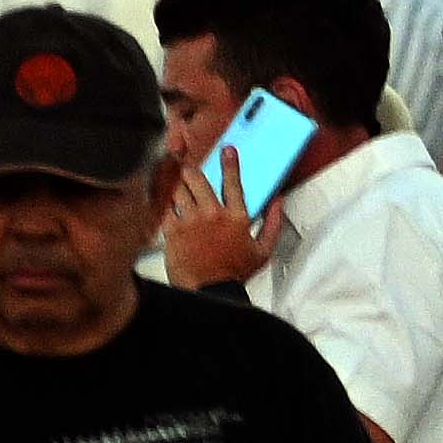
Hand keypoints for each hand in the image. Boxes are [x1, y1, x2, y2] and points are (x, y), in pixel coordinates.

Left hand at [158, 170, 276, 292]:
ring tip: (174, 184)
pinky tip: (164, 202)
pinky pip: (165, 209)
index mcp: (236, 217)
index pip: (234, 183)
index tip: (227, 151)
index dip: (230, 164)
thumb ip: (273, 224)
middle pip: (198, 180)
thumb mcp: (263, 251)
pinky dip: (163, 203)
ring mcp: (191, 222)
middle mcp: (213, 214)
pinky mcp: (173, 231)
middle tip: (188, 168)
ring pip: (179, 190)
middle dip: (191, 171)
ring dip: (176, 185)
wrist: (210, 291)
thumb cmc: (235, 274)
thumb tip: (278, 203)